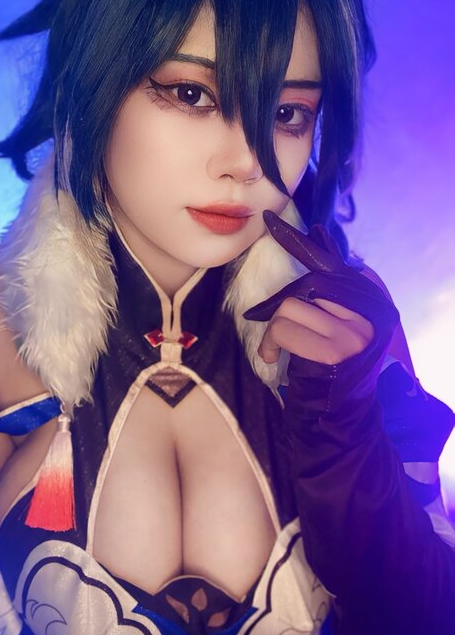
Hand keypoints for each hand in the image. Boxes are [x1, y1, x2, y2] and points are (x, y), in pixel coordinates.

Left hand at [244, 211, 398, 408]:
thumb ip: (332, 283)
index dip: (300, 243)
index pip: (332, 264)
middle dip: (278, 303)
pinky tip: (274, 358)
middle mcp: (372, 312)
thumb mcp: (339, 320)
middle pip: (309, 283)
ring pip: (292, 305)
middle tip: (258, 317)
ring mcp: (356, 331)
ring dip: (274, 330)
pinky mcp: (335, 350)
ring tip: (276, 349)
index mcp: (374, 300)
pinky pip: (284, 328)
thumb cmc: (331, 363)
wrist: (340, 413)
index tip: (271, 221)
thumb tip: (319, 232)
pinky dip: (270, 343)